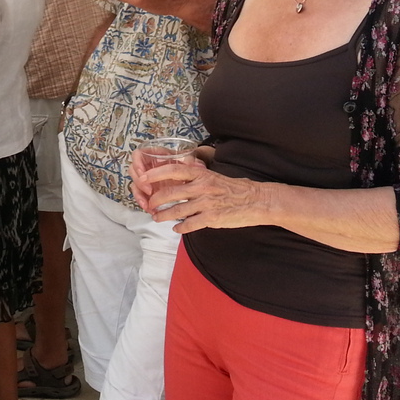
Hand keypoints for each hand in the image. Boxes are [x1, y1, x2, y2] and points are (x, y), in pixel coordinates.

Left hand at [135, 163, 269, 233]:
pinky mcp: (212, 218)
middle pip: (170, 193)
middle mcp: (201, 187)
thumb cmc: (235, 188)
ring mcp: (206, 204)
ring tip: (157, 218)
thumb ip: (196, 176)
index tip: (143, 178)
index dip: (155, 174)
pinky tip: (176, 229)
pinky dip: (180, 228)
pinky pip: (190, 224)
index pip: (173, 170)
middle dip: (155, 200)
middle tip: (149, 204)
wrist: (257, 201)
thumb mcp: (214, 176)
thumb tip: (179, 173)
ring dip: (163, 216)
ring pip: (177, 211)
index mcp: (201, 174)